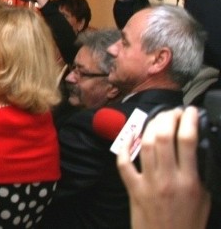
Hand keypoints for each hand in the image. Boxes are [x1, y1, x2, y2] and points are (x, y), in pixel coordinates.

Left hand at [117, 106, 210, 228]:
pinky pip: (124, 163)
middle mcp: (167, 179)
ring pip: (145, 145)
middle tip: (173, 112)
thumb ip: (201, 175)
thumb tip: (198, 150)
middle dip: (168, 118)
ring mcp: (148, 182)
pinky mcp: (133, 188)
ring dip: (150, 126)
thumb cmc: (188, 224)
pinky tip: (130, 135)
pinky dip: (125, 146)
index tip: (191, 111)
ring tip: (158, 119)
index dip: (188, 120)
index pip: (188, 141)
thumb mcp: (205, 199)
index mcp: (189, 182)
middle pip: (164, 137)